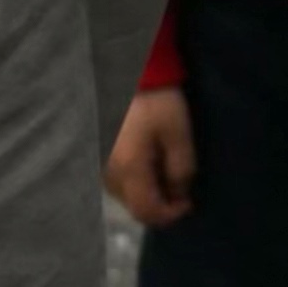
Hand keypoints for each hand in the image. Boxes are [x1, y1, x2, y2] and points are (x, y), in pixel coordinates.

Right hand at [104, 85, 197, 229]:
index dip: (170, 215)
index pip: (146, 211)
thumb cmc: (156, 101)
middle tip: (182, 189)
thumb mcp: (178, 132)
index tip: (188, 203)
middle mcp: (109, 173)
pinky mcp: (99, 154)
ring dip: (148, 192)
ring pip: (125, 195)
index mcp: (128, 170)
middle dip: (160, 204)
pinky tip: (150, 162)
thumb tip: (181, 193)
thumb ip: (181, 167)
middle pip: (134, 206)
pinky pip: (118, 180)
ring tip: (168, 173)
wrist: (126, 72)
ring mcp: (100, 165)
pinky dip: (136, 180)